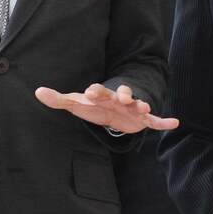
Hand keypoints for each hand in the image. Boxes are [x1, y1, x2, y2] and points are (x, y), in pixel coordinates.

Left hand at [34, 84, 178, 133]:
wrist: (111, 111)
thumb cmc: (92, 106)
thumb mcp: (75, 104)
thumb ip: (58, 99)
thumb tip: (38, 92)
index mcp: (102, 95)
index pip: (98, 91)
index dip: (95, 91)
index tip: (91, 91)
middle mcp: (119, 98)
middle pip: (122, 94)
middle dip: (124, 94)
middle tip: (124, 96)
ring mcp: (132, 108)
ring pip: (139, 105)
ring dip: (142, 105)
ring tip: (145, 107)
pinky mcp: (142, 119)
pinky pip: (155, 121)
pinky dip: (164, 122)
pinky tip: (175, 122)